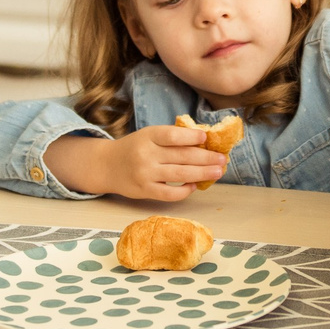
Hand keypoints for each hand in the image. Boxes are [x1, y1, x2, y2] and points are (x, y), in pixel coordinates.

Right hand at [43, 125, 226, 201]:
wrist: (107, 165)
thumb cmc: (135, 148)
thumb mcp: (148, 135)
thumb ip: (170, 138)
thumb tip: (204, 142)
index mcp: (148, 136)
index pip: (172, 135)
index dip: (191, 137)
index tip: (206, 138)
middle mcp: (146, 154)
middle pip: (181, 156)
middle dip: (206, 158)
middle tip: (222, 159)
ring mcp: (145, 173)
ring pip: (180, 174)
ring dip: (202, 173)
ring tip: (218, 172)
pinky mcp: (144, 190)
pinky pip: (169, 193)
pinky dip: (184, 190)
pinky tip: (194, 185)